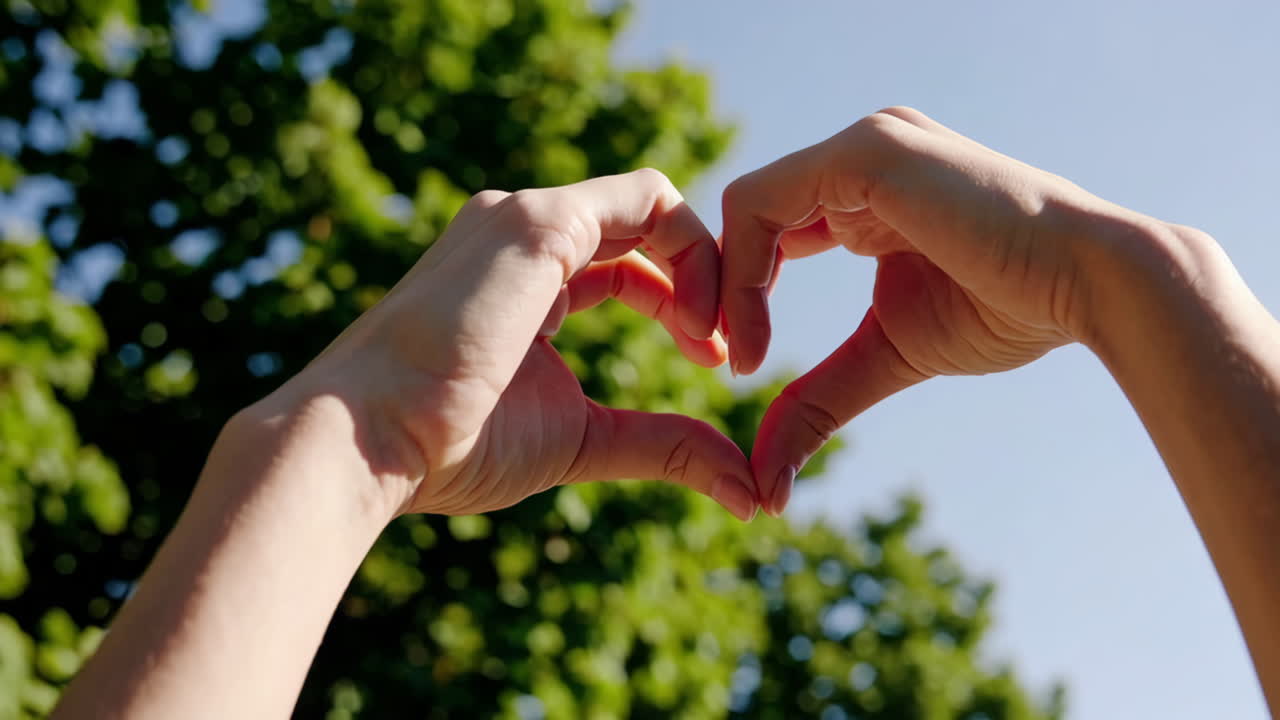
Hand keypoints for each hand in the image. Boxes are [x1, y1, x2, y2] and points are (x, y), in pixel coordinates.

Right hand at [272, 170, 758, 520]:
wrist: (372, 440)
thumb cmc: (451, 446)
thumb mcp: (581, 438)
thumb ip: (661, 444)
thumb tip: (744, 487)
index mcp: (523, 279)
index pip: (622, 263)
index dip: (679, 303)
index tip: (711, 359)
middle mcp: (522, 233)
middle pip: (643, 229)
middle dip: (700, 283)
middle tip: (723, 351)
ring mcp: (525, 218)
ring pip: (650, 203)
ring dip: (702, 265)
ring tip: (711, 338)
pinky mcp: (536, 222)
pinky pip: (646, 198)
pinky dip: (692, 249)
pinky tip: (694, 319)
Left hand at [721, 107, 1135, 514]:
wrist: (1090, 286)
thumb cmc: (1009, 311)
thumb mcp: (887, 355)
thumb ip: (819, 400)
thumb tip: (767, 479)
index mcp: (868, 191)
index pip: (773, 230)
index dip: (743, 296)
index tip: (740, 368)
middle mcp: (859, 156)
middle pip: (749, 218)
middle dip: (720, 292)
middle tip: (719, 363)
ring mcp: (863, 146)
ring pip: (745, 209)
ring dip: (724, 288)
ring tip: (735, 358)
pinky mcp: (865, 153)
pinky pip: (760, 205)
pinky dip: (740, 274)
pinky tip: (750, 336)